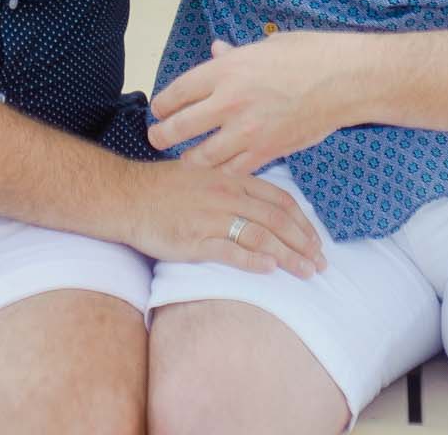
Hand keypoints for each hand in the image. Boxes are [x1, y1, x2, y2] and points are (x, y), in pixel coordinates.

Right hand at [123, 159, 325, 278]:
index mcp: (231, 179)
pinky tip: (269, 268)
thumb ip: (233, 187)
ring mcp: (211, 217)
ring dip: (288, 255)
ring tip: (306, 271)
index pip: (279, 199)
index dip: (301, 221)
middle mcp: (226, 195)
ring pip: (260, 235)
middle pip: (276, 219)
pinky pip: (230, 249)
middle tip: (321, 262)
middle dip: (303, 242)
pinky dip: (253, 259)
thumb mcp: (204, 176)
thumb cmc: (164, 188)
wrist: (127, 195)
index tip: (316, 240)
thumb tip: (260, 204)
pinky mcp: (194, 239)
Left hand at [149, 32, 355, 173]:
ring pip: (203, 157)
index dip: (163, 104)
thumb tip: (216, 49)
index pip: (178, 92)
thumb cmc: (306, 54)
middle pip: (181, 127)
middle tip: (156, 138)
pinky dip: (222, 171)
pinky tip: (217, 168)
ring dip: (189, 158)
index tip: (158, 109)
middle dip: (162, 135)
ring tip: (184, 158)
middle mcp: (230, 101)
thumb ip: (234, 54)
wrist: (343, 80)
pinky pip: (233, 170)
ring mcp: (248, 131)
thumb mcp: (264, 45)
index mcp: (226, 70)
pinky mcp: (267, 152)